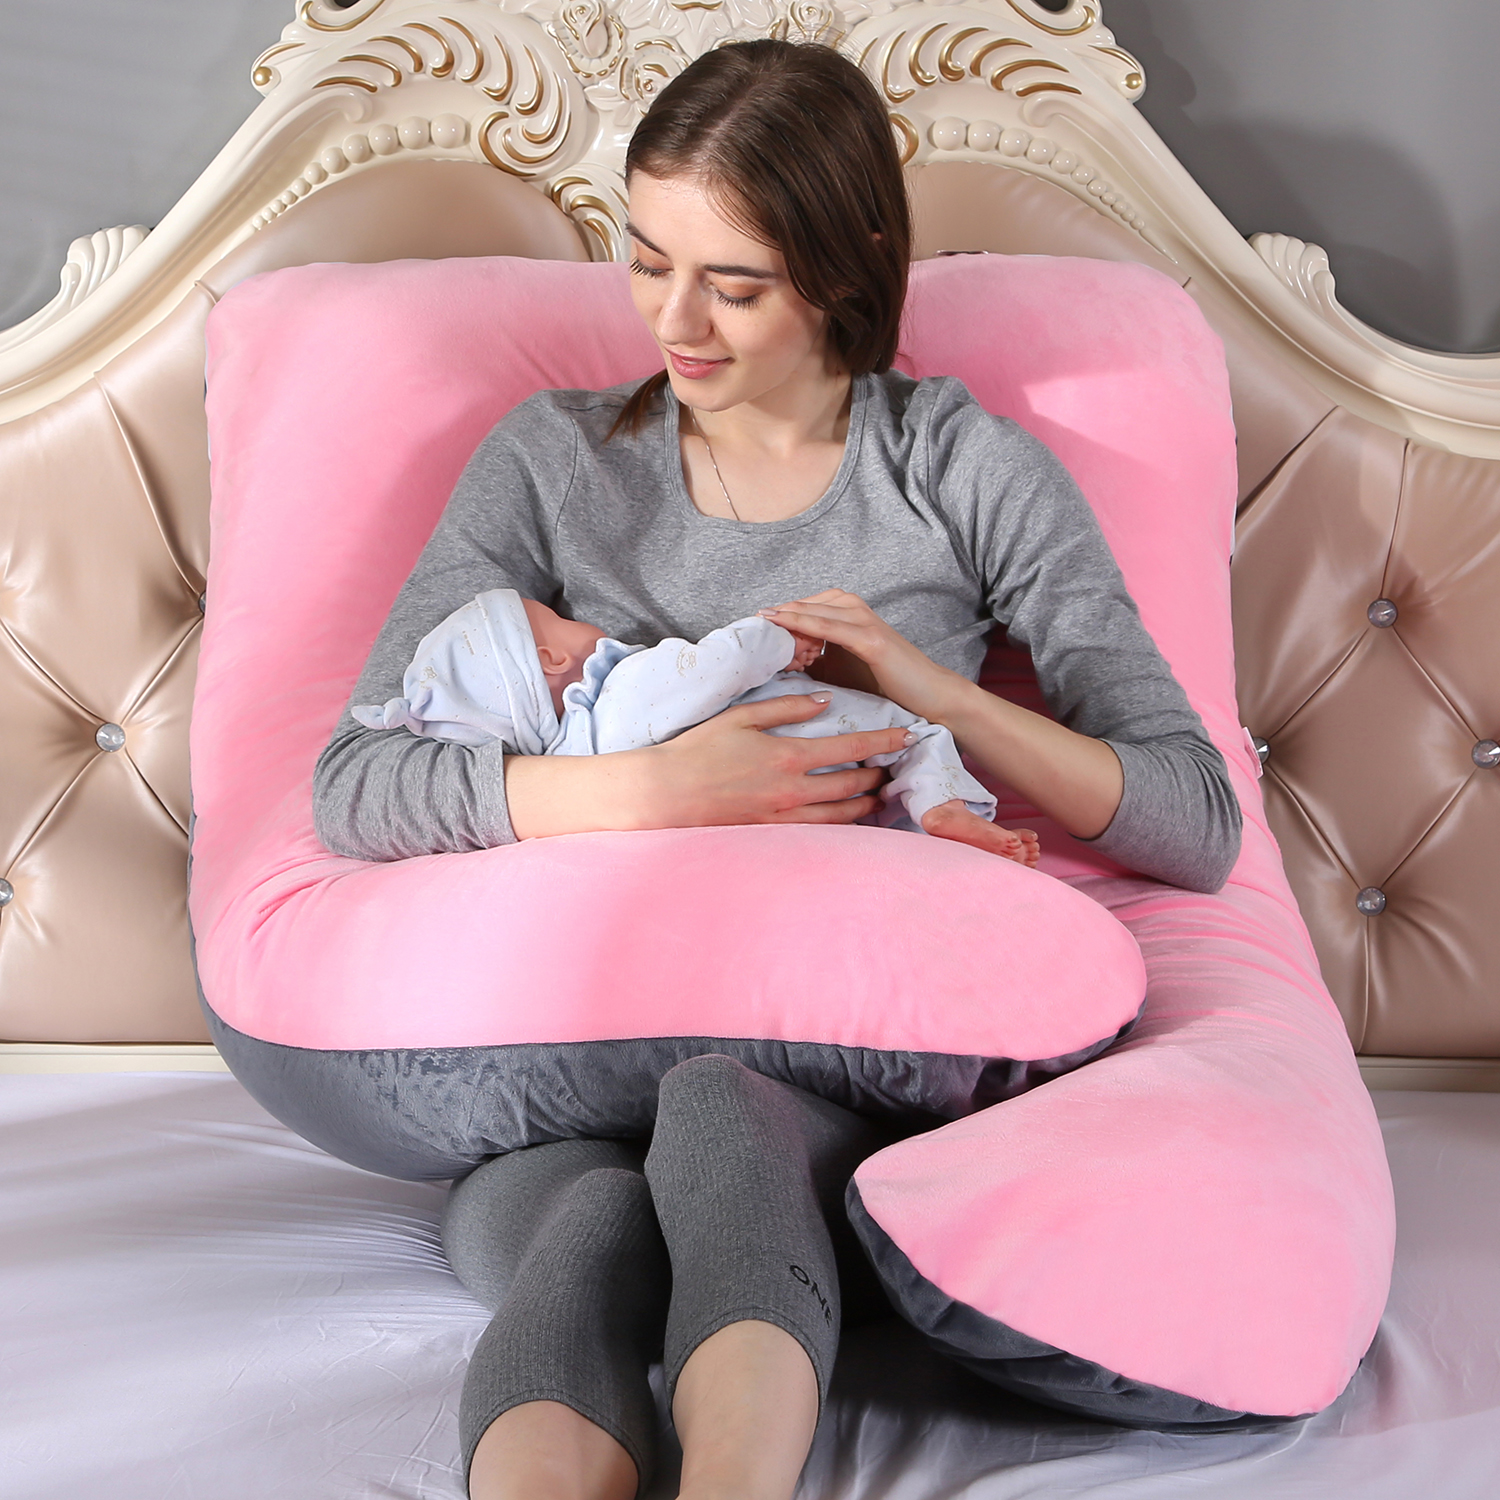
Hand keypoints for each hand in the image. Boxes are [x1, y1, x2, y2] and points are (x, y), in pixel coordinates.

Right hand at [645, 692, 909, 826]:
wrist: (667, 792)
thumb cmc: (700, 749)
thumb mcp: (742, 716)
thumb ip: (787, 708)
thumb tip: (825, 701)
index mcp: (788, 755)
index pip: (849, 747)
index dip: (882, 741)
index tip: (906, 735)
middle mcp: (793, 789)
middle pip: (853, 783)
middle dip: (880, 773)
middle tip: (899, 765)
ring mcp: (784, 815)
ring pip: (841, 813)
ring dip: (867, 803)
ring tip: (882, 794)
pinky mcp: (773, 831)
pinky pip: (819, 831)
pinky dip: (841, 824)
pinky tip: (851, 818)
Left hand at [759, 590, 968, 722]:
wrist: (927, 696)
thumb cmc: (884, 683)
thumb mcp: (838, 668)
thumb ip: (813, 659)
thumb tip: (778, 662)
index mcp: (844, 613)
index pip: (801, 607)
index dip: (775, 617)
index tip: (748, 629)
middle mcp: (853, 609)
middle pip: (803, 604)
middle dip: (774, 614)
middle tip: (746, 627)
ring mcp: (862, 620)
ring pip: (813, 611)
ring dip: (784, 617)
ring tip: (757, 624)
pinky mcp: (870, 638)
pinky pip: (829, 626)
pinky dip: (804, 623)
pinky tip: (783, 624)